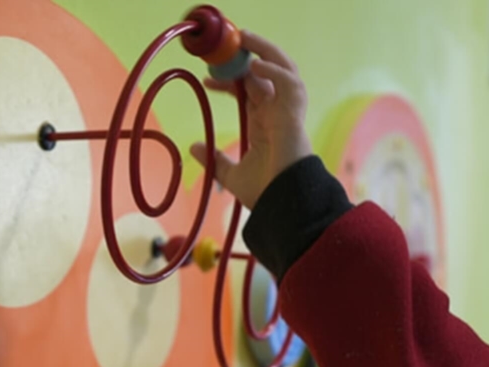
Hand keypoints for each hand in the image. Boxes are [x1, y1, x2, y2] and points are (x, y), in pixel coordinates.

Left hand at [191, 31, 312, 209]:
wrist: (283, 206)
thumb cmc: (265, 194)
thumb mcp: (231, 175)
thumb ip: (214, 161)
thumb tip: (193, 147)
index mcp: (264, 124)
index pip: (248, 91)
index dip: (229, 82)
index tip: (207, 80)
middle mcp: (277, 114)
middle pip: (265, 74)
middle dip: (248, 55)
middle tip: (227, 44)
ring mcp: (288, 113)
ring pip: (284, 69)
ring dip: (266, 51)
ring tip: (245, 38)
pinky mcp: (295, 116)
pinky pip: (290, 83)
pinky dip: (274, 71)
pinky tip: (255, 66)